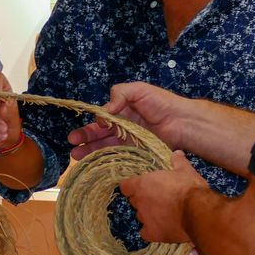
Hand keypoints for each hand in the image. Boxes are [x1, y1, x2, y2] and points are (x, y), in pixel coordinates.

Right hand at [68, 82, 189, 160]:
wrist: (182, 122)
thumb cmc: (161, 103)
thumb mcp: (139, 90)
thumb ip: (120, 94)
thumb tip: (105, 110)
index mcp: (121, 110)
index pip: (101, 118)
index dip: (93, 123)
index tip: (91, 127)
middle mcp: (122, 126)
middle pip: (99, 134)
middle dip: (85, 139)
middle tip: (72, 145)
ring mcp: (128, 141)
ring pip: (105, 146)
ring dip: (90, 151)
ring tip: (76, 157)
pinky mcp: (135, 153)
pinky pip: (118, 157)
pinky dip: (106, 161)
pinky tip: (95, 164)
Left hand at [121, 151, 206, 254]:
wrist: (198, 212)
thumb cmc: (190, 188)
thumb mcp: (185, 171)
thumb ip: (178, 162)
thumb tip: (177, 153)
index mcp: (142, 184)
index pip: (125, 186)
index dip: (132, 187)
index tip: (141, 188)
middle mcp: (140, 201)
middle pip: (134, 201)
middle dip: (144, 200)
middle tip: (159, 200)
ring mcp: (144, 218)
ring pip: (141, 216)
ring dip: (149, 215)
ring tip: (164, 214)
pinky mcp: (152, 233)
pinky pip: (145, 233)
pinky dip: (151, 231)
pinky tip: (161, 229)